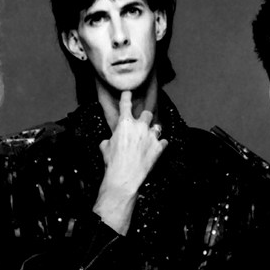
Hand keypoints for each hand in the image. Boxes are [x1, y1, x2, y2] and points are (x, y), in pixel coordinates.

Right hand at [95, 90, 167, 234]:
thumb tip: (109, 141)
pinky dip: (161, 144)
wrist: (124, 176)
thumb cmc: (112, 162)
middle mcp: (140, 126)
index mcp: (125, 123)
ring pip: (157, 127)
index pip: (126, 104)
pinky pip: (164, 142)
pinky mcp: (159, 148)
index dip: (127, 97)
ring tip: (151, 137)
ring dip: (154, 131)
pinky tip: (158, 148)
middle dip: (145, 118)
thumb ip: (109, 140)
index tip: (128, 92)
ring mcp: (151, 136)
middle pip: (147, 114)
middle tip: (143, 124)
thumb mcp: (105, 147)